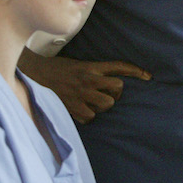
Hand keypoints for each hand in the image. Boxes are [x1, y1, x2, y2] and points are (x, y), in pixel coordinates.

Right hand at [18, 49, 150, 122]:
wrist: (34, 74)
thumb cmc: (56, 70)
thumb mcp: (77, 65)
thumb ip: (93, 72)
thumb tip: (108, 82)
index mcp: (90, 66)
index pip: (119, 66)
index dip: (136, 71)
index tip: (148, 76)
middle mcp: (88, 79)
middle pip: (118, 88)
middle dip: (116, 93)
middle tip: (107, 94)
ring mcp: (81, 94)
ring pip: (107, 104)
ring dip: (102, 105)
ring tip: (92, 102)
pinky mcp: (73, 107)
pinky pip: (91, 117)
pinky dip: (87, 115)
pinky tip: (80, 110)